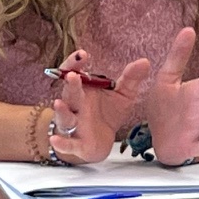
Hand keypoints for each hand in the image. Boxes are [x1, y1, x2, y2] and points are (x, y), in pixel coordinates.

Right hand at [49, 48, 150, 163]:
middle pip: (70, 93)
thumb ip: (131, 79)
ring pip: (64, 117)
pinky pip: (66, 143)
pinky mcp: (76, 144)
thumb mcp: (123, 95)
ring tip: (59, 103)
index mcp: (83, 90)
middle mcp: (74, 105)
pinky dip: (61, 142)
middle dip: (70, 85)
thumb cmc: (108, 113)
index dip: (75, 63)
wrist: (102, 141)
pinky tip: (54, 139)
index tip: (82, 54)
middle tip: (73, 75)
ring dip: (61, 111)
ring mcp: (74, 124)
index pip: (74, 73)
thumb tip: (144, 61)